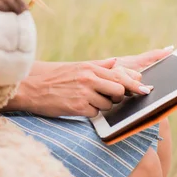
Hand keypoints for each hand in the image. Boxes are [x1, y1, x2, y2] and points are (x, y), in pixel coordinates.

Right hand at [17, 46, 173, 117]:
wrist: (30, 87)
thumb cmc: (54, 77)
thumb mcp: (77, 67)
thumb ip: (99, 66)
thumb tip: (117, 63)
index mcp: (91, 67)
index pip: (121, 74)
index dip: (135, 84)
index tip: (145, 90)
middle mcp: (90, 78)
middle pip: (120, 90)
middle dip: (118, 97)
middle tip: (109, 98)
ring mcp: (84, 92)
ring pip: (109, 104)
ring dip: (102, 106)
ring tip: (86, 101)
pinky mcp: (78, 107)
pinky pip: (95, 114)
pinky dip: (90, 113)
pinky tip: (78, 107)